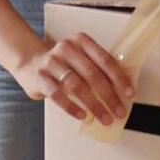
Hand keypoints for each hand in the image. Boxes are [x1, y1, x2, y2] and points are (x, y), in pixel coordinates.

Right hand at [12, 31, 135, 124]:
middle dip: (109, 96)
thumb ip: (98, 68)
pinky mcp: (40, 77)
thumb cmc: (63, 64)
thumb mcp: (81, 59)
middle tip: (119, 111)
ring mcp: (51, 62)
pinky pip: (57, 94)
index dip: (119, 78)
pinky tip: (82, 116)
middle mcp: (66, 48)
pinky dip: (71, 107)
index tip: (129, 94)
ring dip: (94, 104)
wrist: (29, 64)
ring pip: (76, 85)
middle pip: (92, 74)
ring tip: (104, 118)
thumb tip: (124, 87)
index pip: (105, 60)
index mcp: (81, 41)